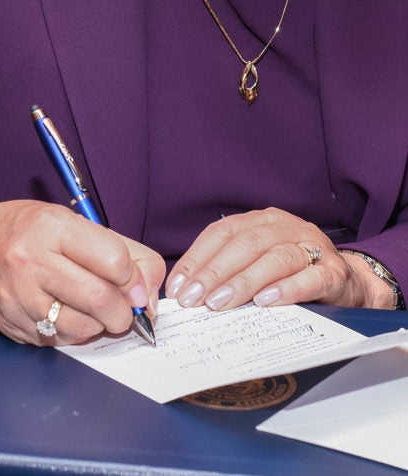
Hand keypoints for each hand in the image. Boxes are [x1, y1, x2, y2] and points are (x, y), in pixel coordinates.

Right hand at [0, 200, 164, 344]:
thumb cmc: (29, 232)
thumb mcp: (75, 223)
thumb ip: (123, 251)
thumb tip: (151, 291)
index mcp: (53, 228)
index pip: (113, 260)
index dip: (134, 279)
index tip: (136, 286)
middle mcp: (32, 262)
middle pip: (101, 299)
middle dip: (125, 312)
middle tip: (125, 309)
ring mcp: (19, 297)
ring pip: (84, 327)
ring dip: (102, 325)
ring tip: (97, 311)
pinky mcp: (14, 325)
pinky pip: (62, 340)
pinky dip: (78, 334)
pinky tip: (73, 316)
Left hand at [165, 207, 392, 310]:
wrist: (345, 281)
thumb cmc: (290, 272)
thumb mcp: (255, 261)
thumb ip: (226, 269)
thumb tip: (185, 289)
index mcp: (261, 221)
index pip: (221, 233)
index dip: (196, 258)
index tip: (178, 286)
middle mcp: (285, 227)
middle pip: (245, 244)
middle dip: (214, 273)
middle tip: (193, 299)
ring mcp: (312, 247)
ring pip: (275, 258)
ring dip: (243, 282)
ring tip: (220, 303)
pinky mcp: (333, 272)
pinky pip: (310, 277)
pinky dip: (286, 289)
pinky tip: (265, 302)